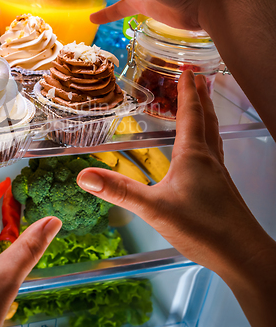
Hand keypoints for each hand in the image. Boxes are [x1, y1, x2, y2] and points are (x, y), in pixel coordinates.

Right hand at [77, 71, 275, 326]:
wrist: (243, 256)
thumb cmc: (203, 229)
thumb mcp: (154, 209)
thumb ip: (119, 191)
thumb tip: (84, 176)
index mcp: (194, 156)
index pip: (190, 114)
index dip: (187, 91)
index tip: (187, 70)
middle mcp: (209, 159)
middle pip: (206, 119)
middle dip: (199, 96)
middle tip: (196, 77)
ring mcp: (218, 173)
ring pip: (213, 134)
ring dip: (206, 113)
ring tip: (201, 102)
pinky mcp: (221, 186)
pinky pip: (214, 150)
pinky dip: (208, 136)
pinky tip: (202, 148)